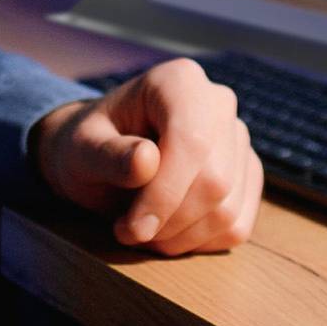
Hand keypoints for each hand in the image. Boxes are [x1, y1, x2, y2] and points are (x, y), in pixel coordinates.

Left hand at [31, 57, 262, 255]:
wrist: (101, 154)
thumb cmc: (89, 146)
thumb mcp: (80, 149)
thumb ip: (107, 155)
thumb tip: (146, 161)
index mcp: (180, 82)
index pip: (192, 142)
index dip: (165, 193)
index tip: (132, 228)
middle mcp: (218, 104)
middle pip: (215, 181)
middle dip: (168, 221)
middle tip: (127, 232)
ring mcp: (238, 140)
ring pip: (227, 209)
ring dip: (180, 237)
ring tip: (142, 230)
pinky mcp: (246, 174)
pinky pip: (237, 226)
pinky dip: (199, 243)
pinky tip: (168, 231)